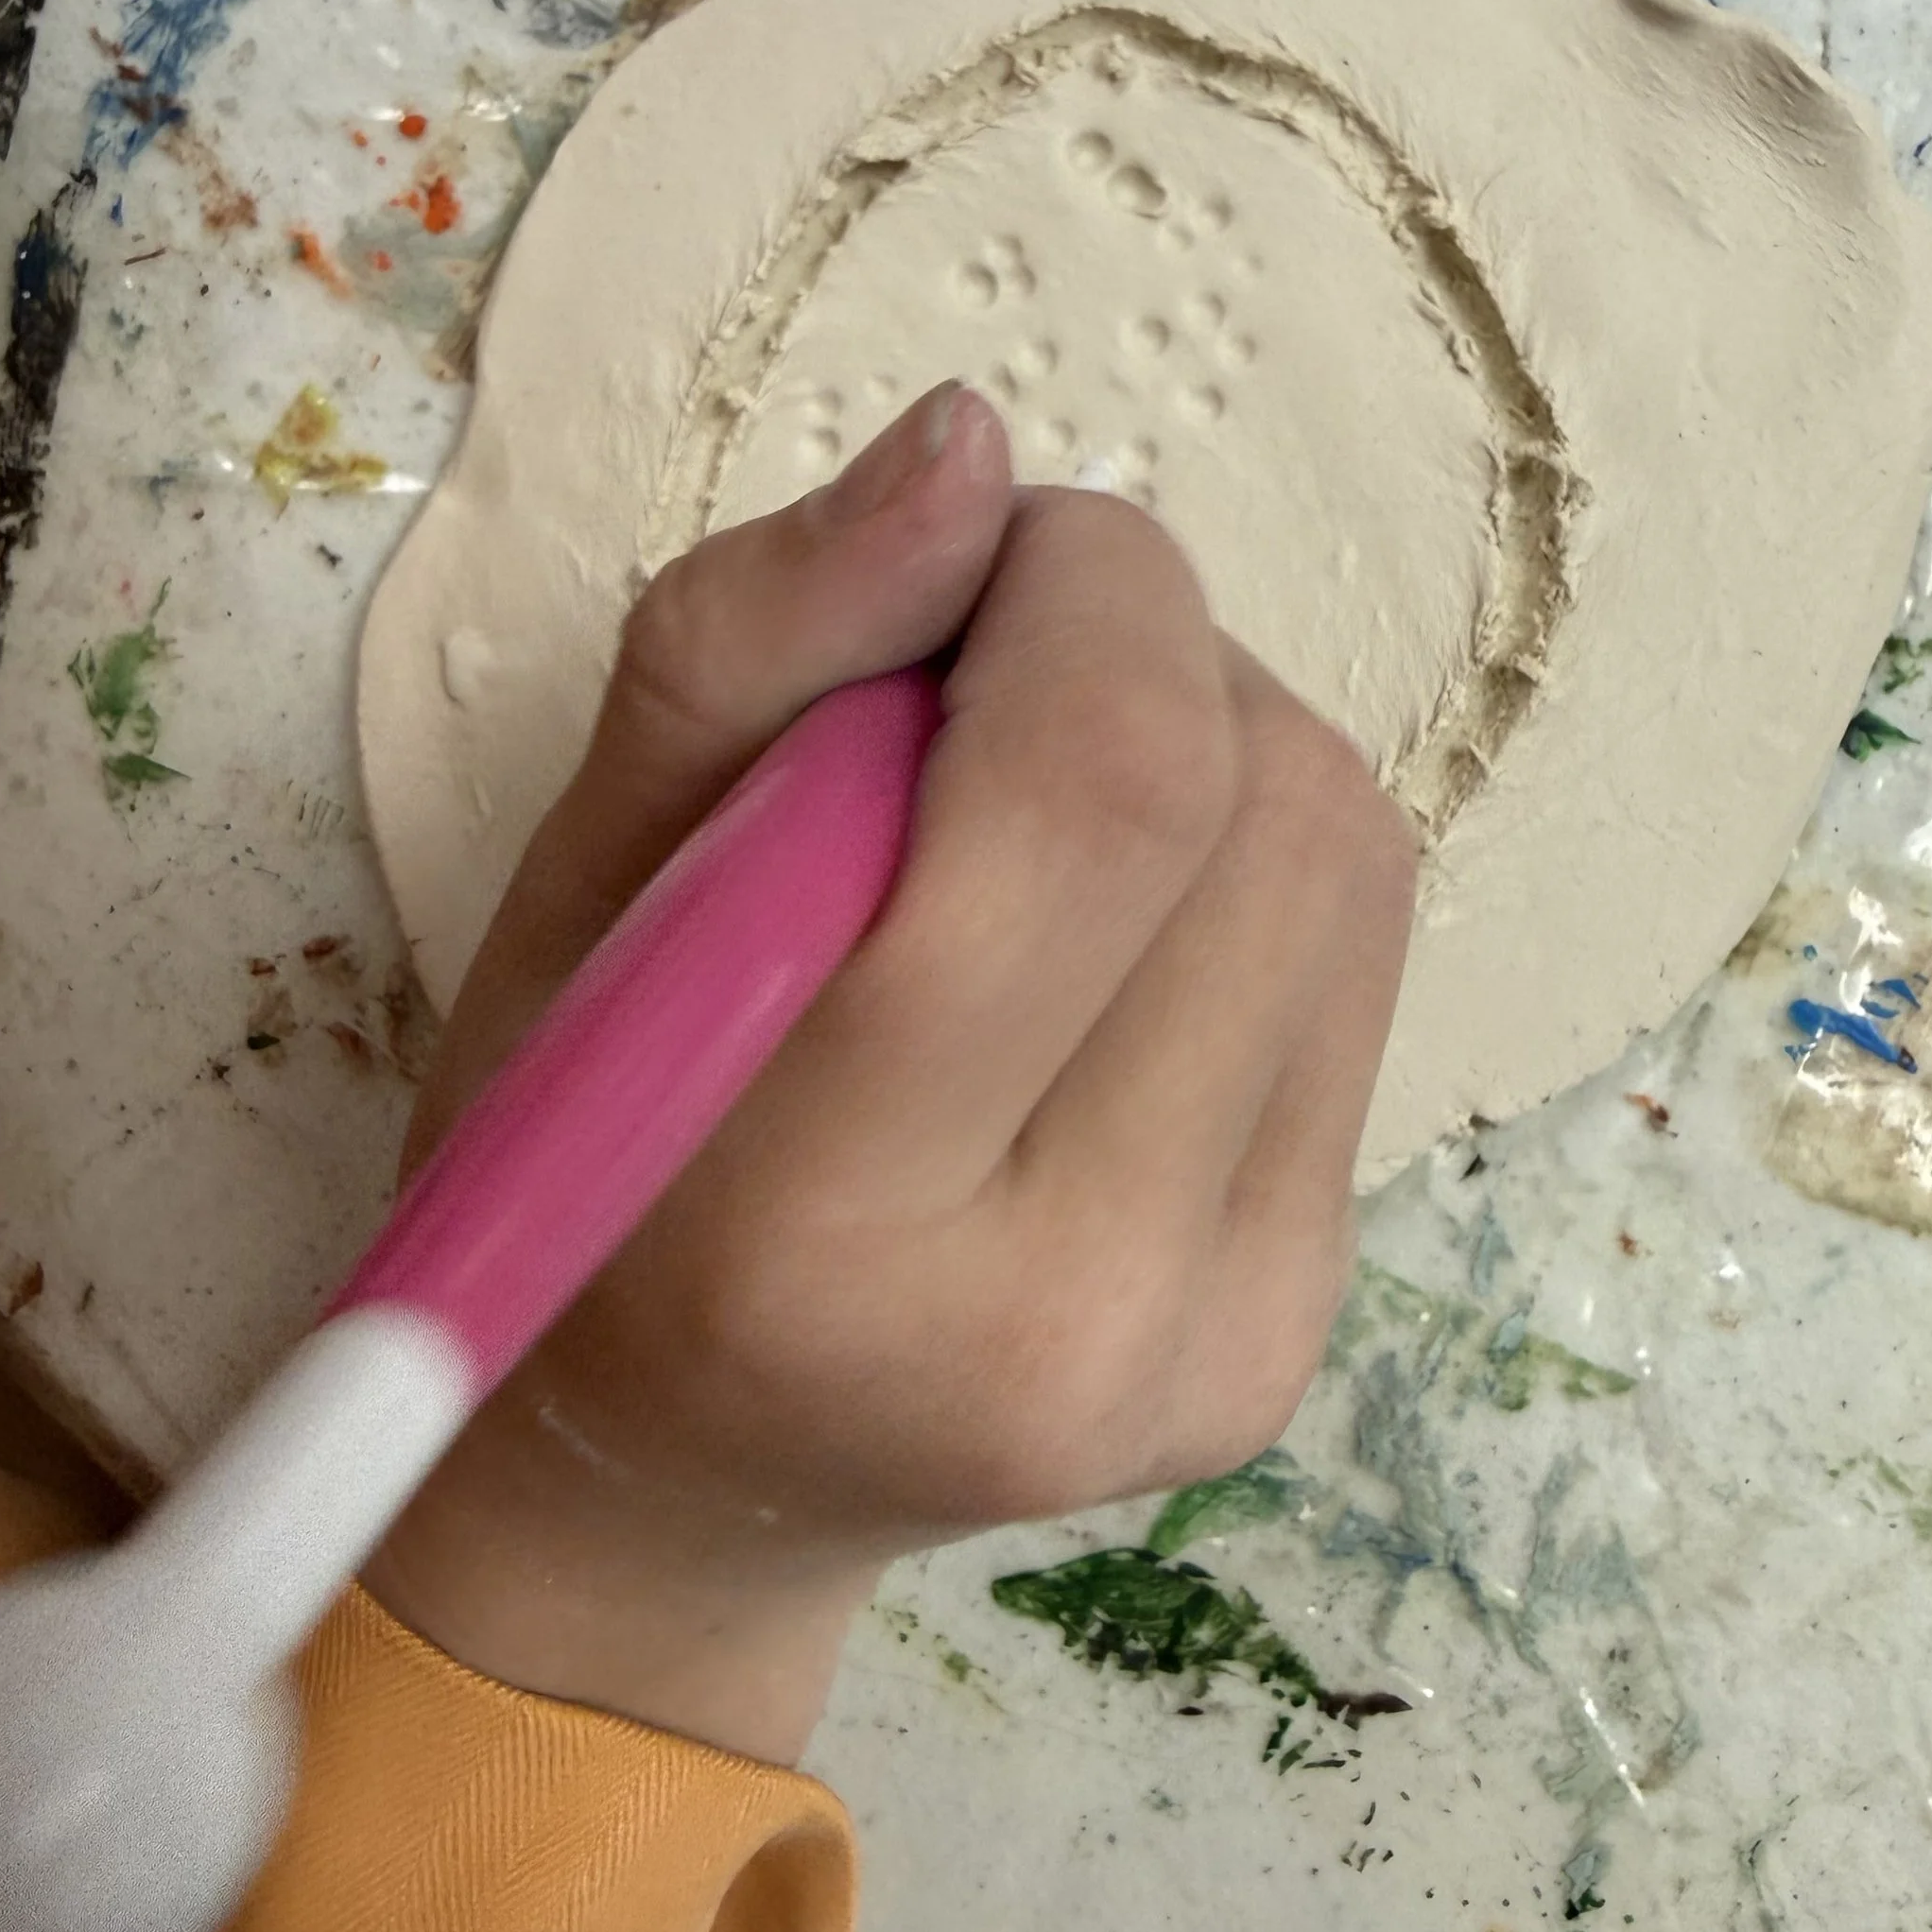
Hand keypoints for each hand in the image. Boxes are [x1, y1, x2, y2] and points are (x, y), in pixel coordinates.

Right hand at [363, 384, 1415, 1762]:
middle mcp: (1067, 1314)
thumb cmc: (571, 1169)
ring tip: (1049, 810)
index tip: (987, 565)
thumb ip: (752, 646)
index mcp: (823, 1218)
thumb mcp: (576, 884)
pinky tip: (1112, 938)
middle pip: (1274, 813)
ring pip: (1351, 874)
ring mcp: (1214, 1344)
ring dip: (1223, 751)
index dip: (1086, 593)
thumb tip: (983, 441)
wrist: (676, 1490)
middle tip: (1000, 677)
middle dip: (1157, 651)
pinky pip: (1360, 981)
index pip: (1105, 790)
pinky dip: (1250, 882)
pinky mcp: (1300, 1336)